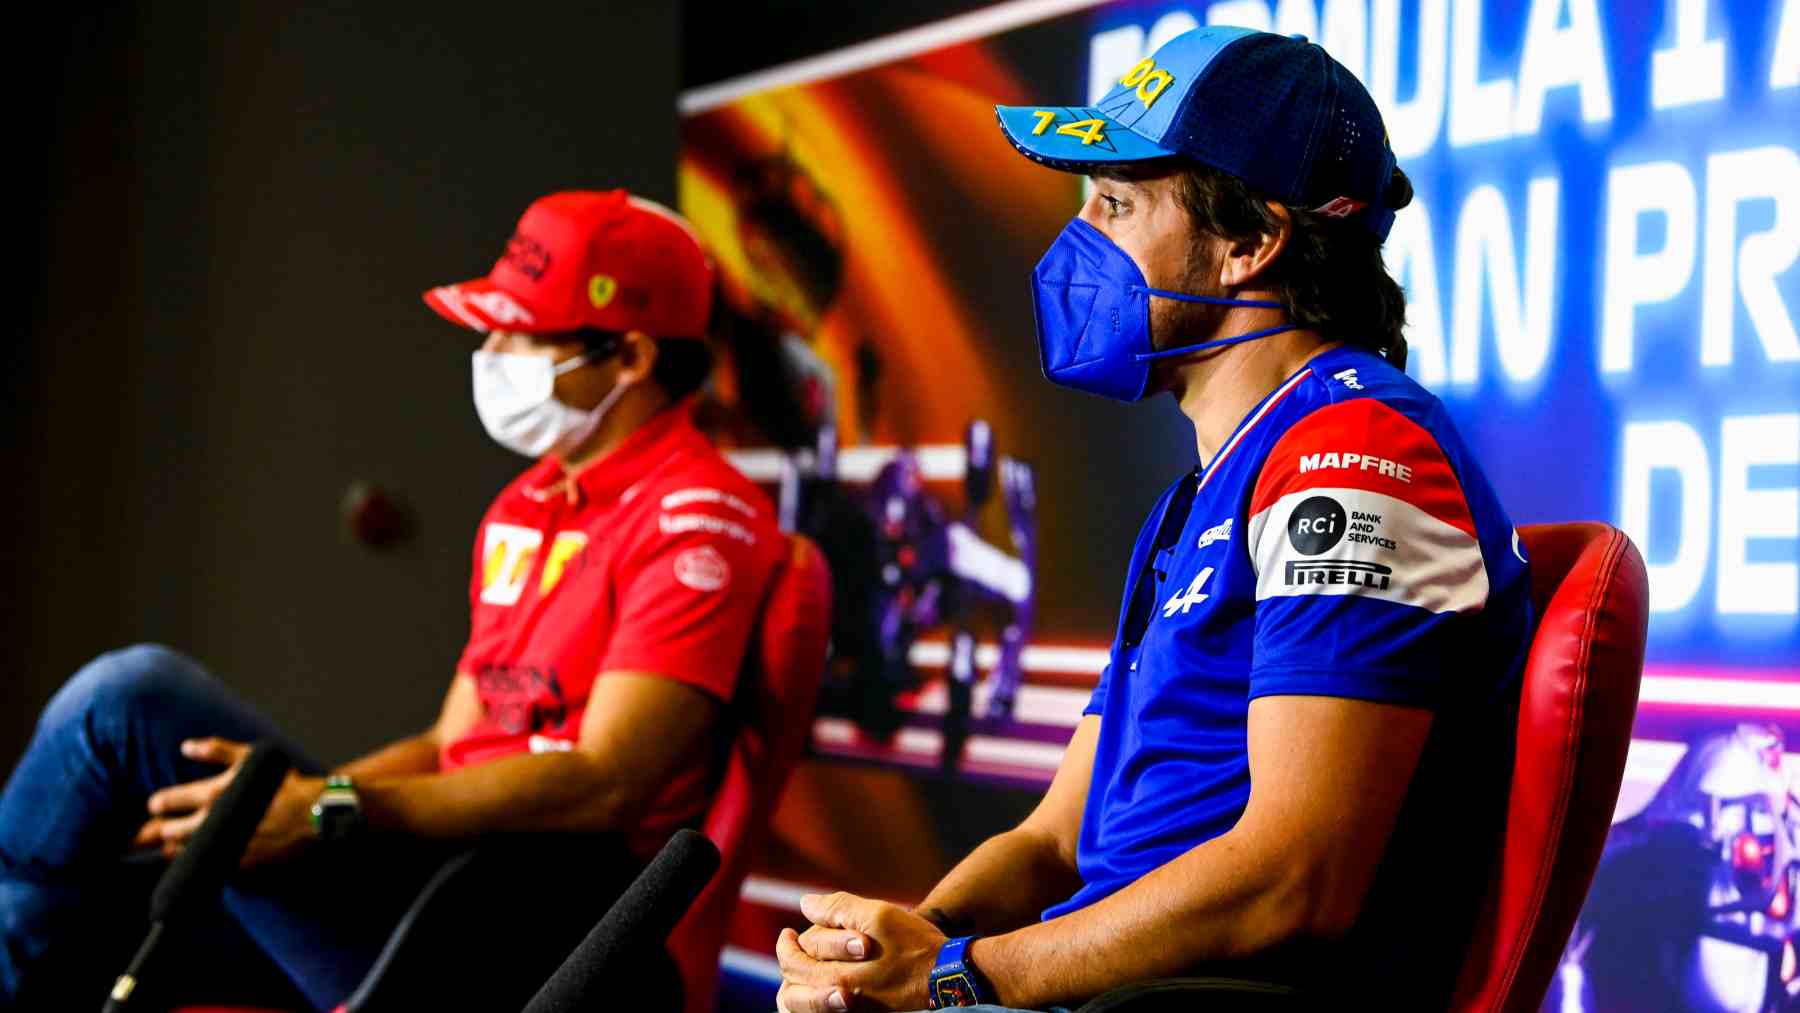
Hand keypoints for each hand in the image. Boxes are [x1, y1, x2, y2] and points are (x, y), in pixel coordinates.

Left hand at [133, 737, 320, 867]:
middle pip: (168, 831)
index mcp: (213, 794)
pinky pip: (204, 867)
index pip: (167, 801)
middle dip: (164, 827)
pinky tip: (205, 852)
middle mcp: (213, 823)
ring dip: (177, 846)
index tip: (157, 804)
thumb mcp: (253, 758)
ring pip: (181, 853)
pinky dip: (199, 860)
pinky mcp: (235, 866)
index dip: (158, 802)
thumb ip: (217, 750)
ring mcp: (223, 847)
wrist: (316, 815)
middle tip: (168, 824)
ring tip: (183, 839)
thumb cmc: (286, 784)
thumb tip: (186, 747)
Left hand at [776, 892, 944, 1012]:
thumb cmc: (913, 942)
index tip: (788, 934)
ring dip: (798, 987)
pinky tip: (820, 983)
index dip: (788, 943)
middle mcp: (841, 996)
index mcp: (838, 974)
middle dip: (788, 965)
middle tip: (788, 946)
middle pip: (794, 988)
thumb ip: (837, 908)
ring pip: (807, 1005)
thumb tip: (805, 904)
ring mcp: (853, 1009)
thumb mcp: (877, 915)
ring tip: (798, 970)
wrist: (946, 974)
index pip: (795, 960)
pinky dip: (816, 1001)